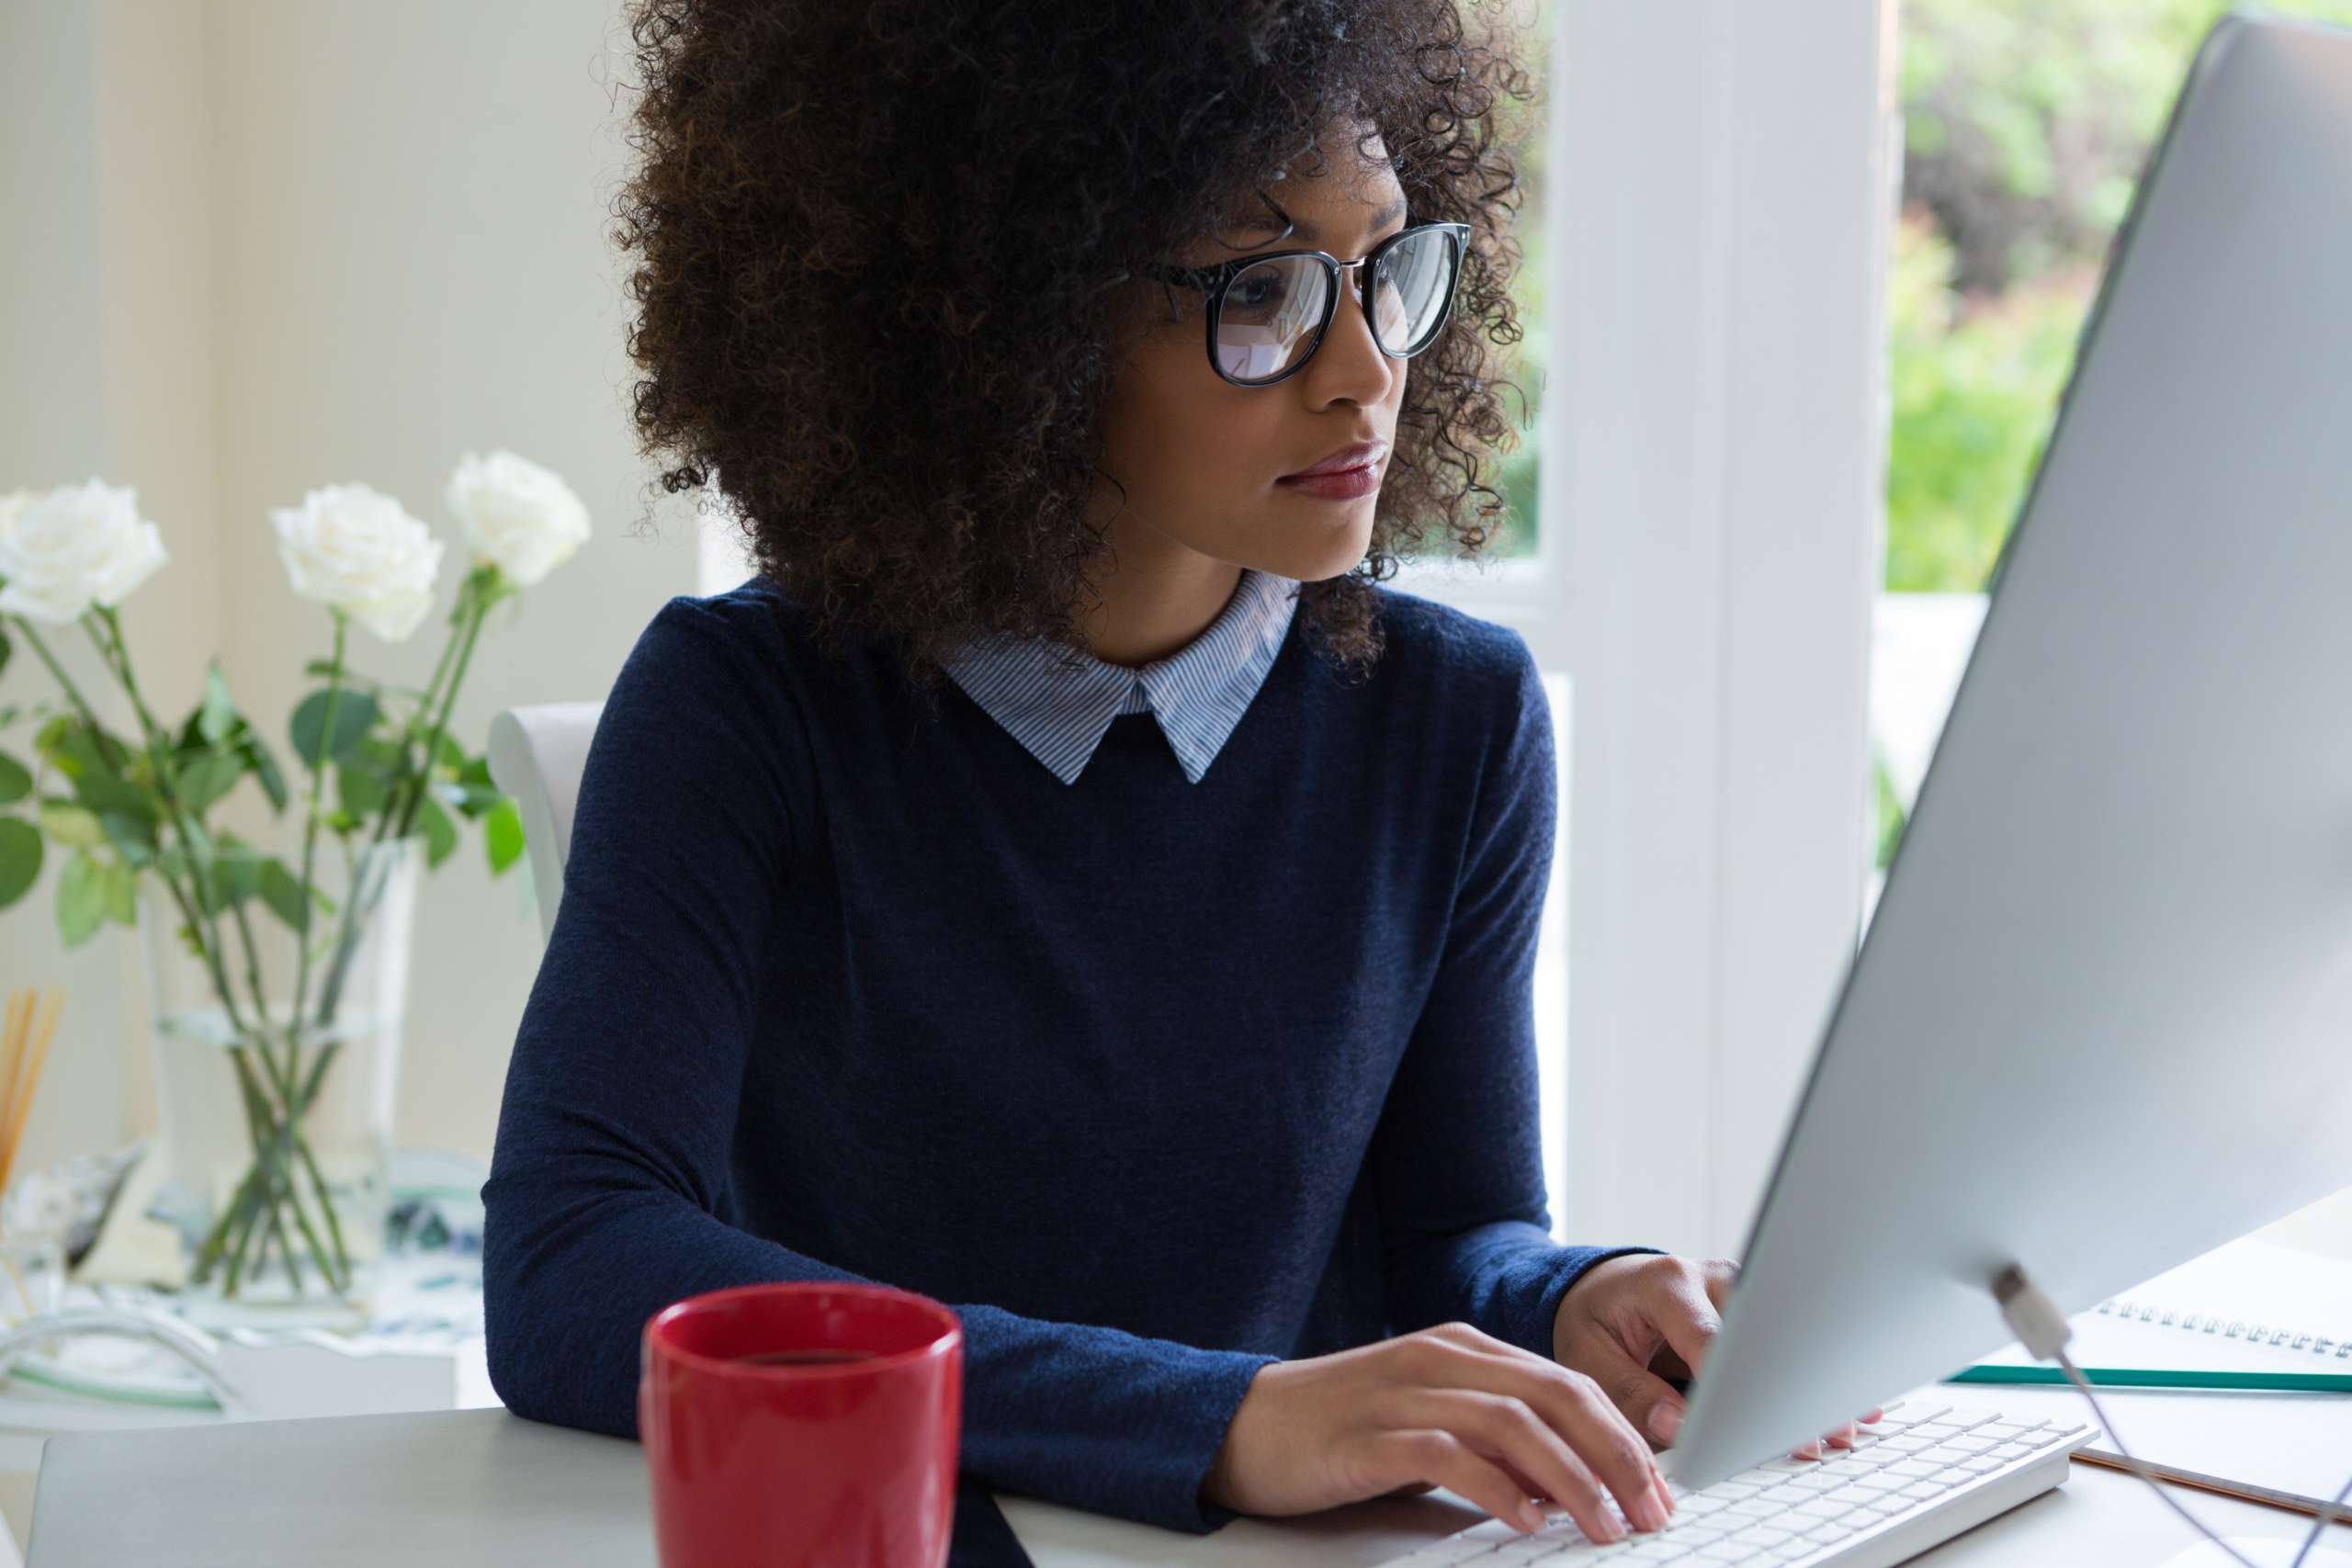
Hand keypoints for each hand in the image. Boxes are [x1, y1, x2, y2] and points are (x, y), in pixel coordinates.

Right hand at [1201, 1321, 1682, 1541]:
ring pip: (1514, 1422)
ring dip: (1573, 1476)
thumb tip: (1568, 1488)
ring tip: (1606, 1525)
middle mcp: (1441, 1358)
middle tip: (1654, 1512)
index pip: (1567, 1382)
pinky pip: (1451, 1453)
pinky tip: (1527, 1519)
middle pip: (1555, 1394)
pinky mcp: (1371, 1434)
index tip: (1660, 1491)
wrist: (1241, 1424)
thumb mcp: (1428, 1422)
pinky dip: (1499, 1486)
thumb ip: (1491, 1439)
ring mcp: (1405, 1391)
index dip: (1623, 1435)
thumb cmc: (1340, 1430)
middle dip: (1617, 1455)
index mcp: (1462, 1348)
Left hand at [1552, 1252, 1882, 1461]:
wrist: (1603, 1285)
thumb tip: (1676, 1427)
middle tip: (1824, 1435)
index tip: (1757, 1429)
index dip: (1735, 1388)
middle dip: (1790, 1385)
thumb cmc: (1594, 1319)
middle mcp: (1711, 1278)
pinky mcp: (1759, 1306)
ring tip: (1847, 1425)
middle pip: (1762, 1331)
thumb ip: (1628, 1392)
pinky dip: (1816, 1371)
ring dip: (1812, 1382)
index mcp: (1665, 1283)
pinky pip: (1791, 1336)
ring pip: (1786, 1332)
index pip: (1709, 1337)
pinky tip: (1856, 1399)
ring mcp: (1741, 1289)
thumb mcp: (1586, 1354)